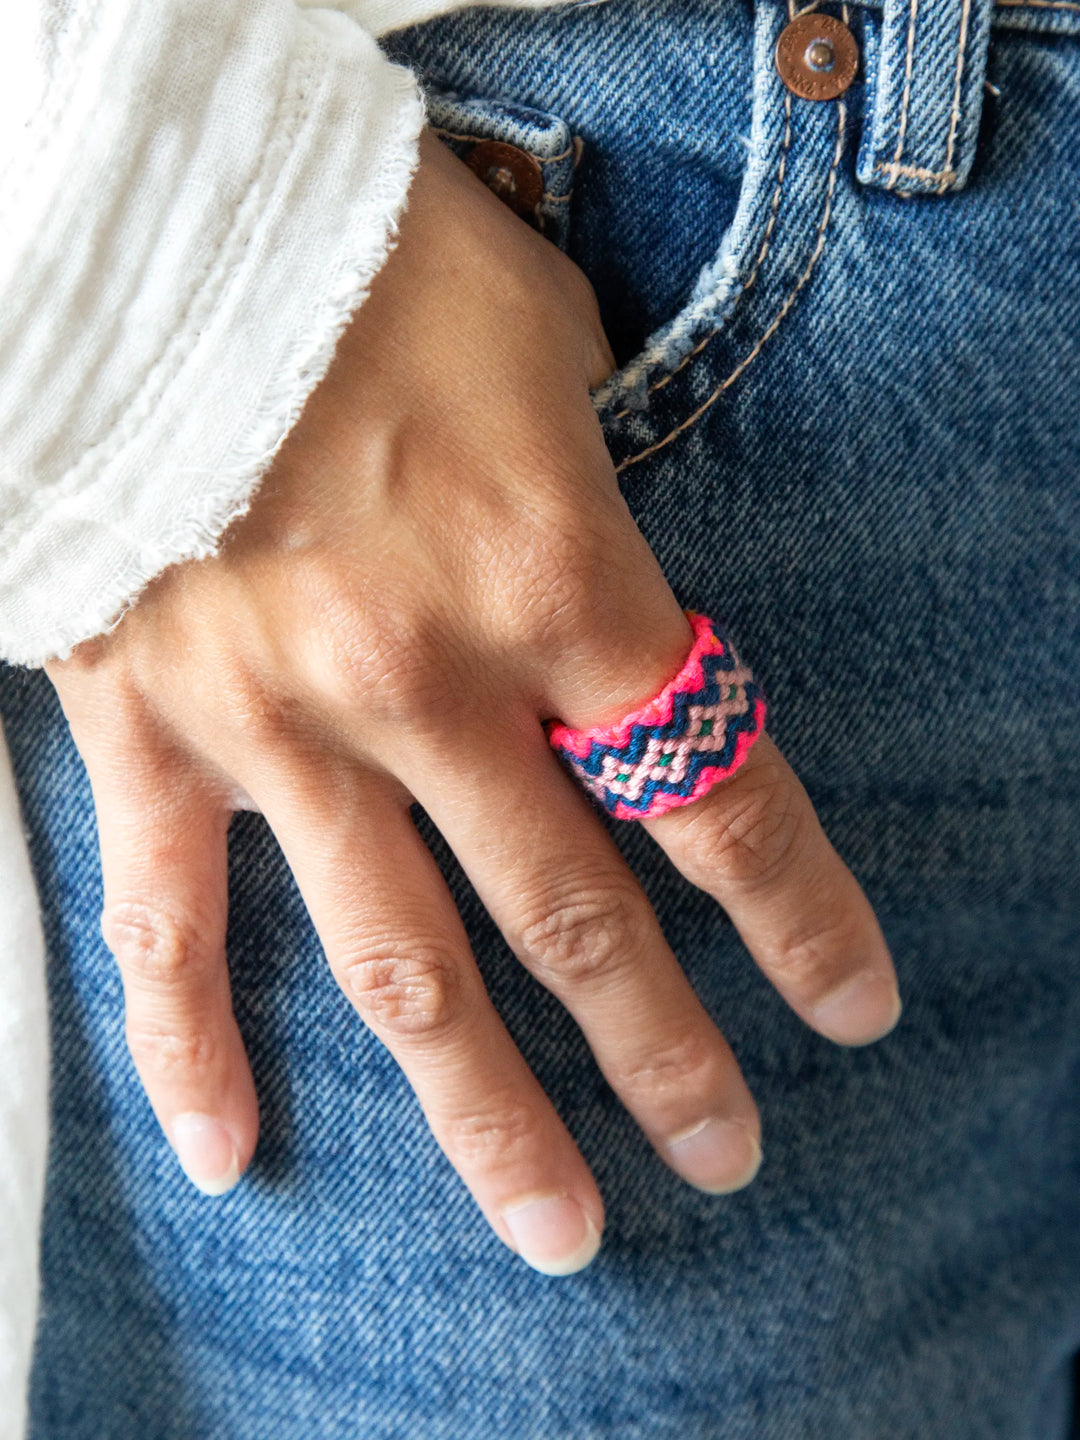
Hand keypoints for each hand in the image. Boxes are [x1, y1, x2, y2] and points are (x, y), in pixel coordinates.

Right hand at [46, 129, 899, 1274]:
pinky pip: (169, 926)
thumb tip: (608, 588)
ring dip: (488, 1115)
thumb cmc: (369, 259)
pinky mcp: (153, 730)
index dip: (797, 915)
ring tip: (557, 1224)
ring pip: (405, 970)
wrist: (157, 225)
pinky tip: (232, 1151)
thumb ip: (598, 498)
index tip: (846, 1005)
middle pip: (578, 920)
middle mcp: (430, 683)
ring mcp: (284, 727)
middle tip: (724, 1149)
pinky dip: (193, 1046)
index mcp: (554, 582)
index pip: (714, 793)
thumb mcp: (545, 350)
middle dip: (665, 1053)